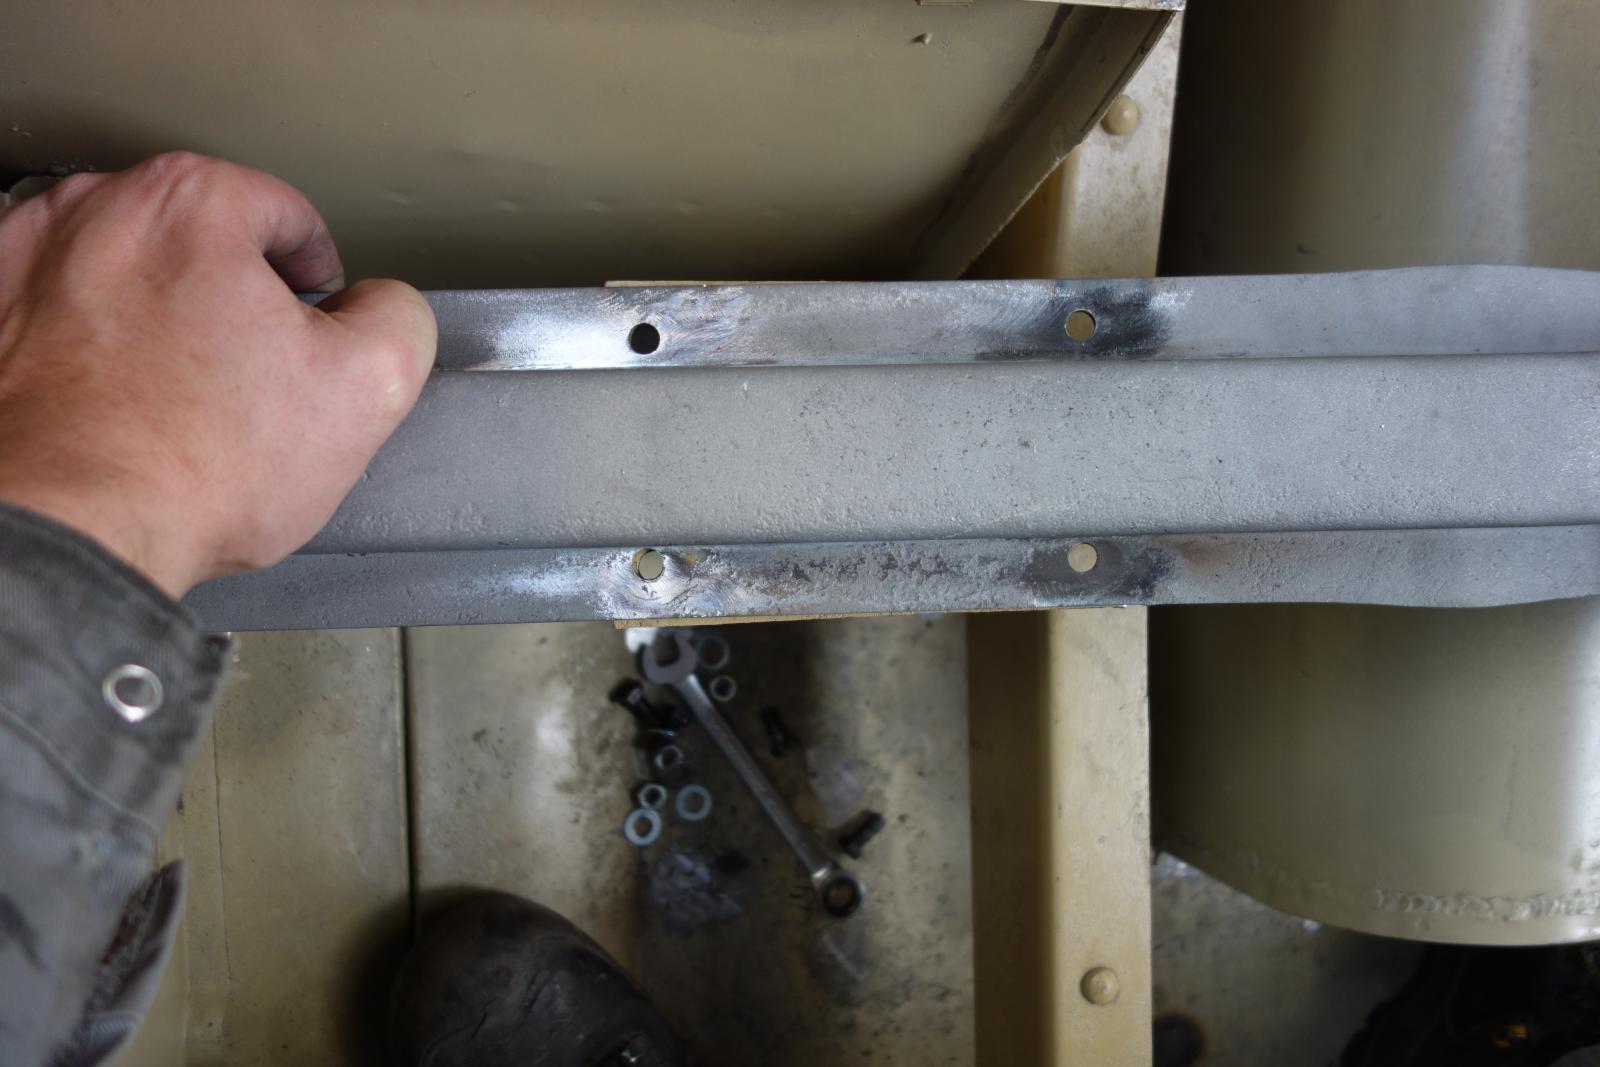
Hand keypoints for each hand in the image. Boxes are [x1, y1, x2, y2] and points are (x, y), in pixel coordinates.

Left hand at [0, 152, 435, 597]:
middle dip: (230, 299)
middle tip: (245, 381)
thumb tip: (379, 306)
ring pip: (126, 274)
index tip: (307, 334)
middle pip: (201, 240)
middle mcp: (94, 209)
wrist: (69, 532)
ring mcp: (22, 260)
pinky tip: (114, 405)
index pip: (287, 216)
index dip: (315, 283)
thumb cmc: (197, 466)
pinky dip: (88, 348)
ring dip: (157, 320)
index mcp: (193, 203)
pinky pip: (57, 314)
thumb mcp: (370, 386)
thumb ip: (399, 316)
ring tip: (175, 400)